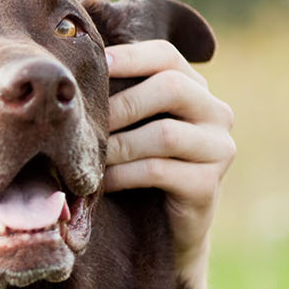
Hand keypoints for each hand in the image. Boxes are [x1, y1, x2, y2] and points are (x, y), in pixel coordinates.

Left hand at [102, 40, 234, 288]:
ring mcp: (219, 148)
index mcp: (196, 89)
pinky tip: (100, 182)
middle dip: (121, 104)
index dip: (129, 57)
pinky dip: (122, 174)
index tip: (93, 66)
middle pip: (171, 87)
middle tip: (84, 122)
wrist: (163, 232)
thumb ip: (118, 97)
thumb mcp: (130, 127)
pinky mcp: (208, 184)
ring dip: (117, 144)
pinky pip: (159, 171)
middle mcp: (216, 112)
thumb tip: (69, 69)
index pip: (166, 56)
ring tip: (87, 156)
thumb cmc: (135, 168)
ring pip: (163, 133)